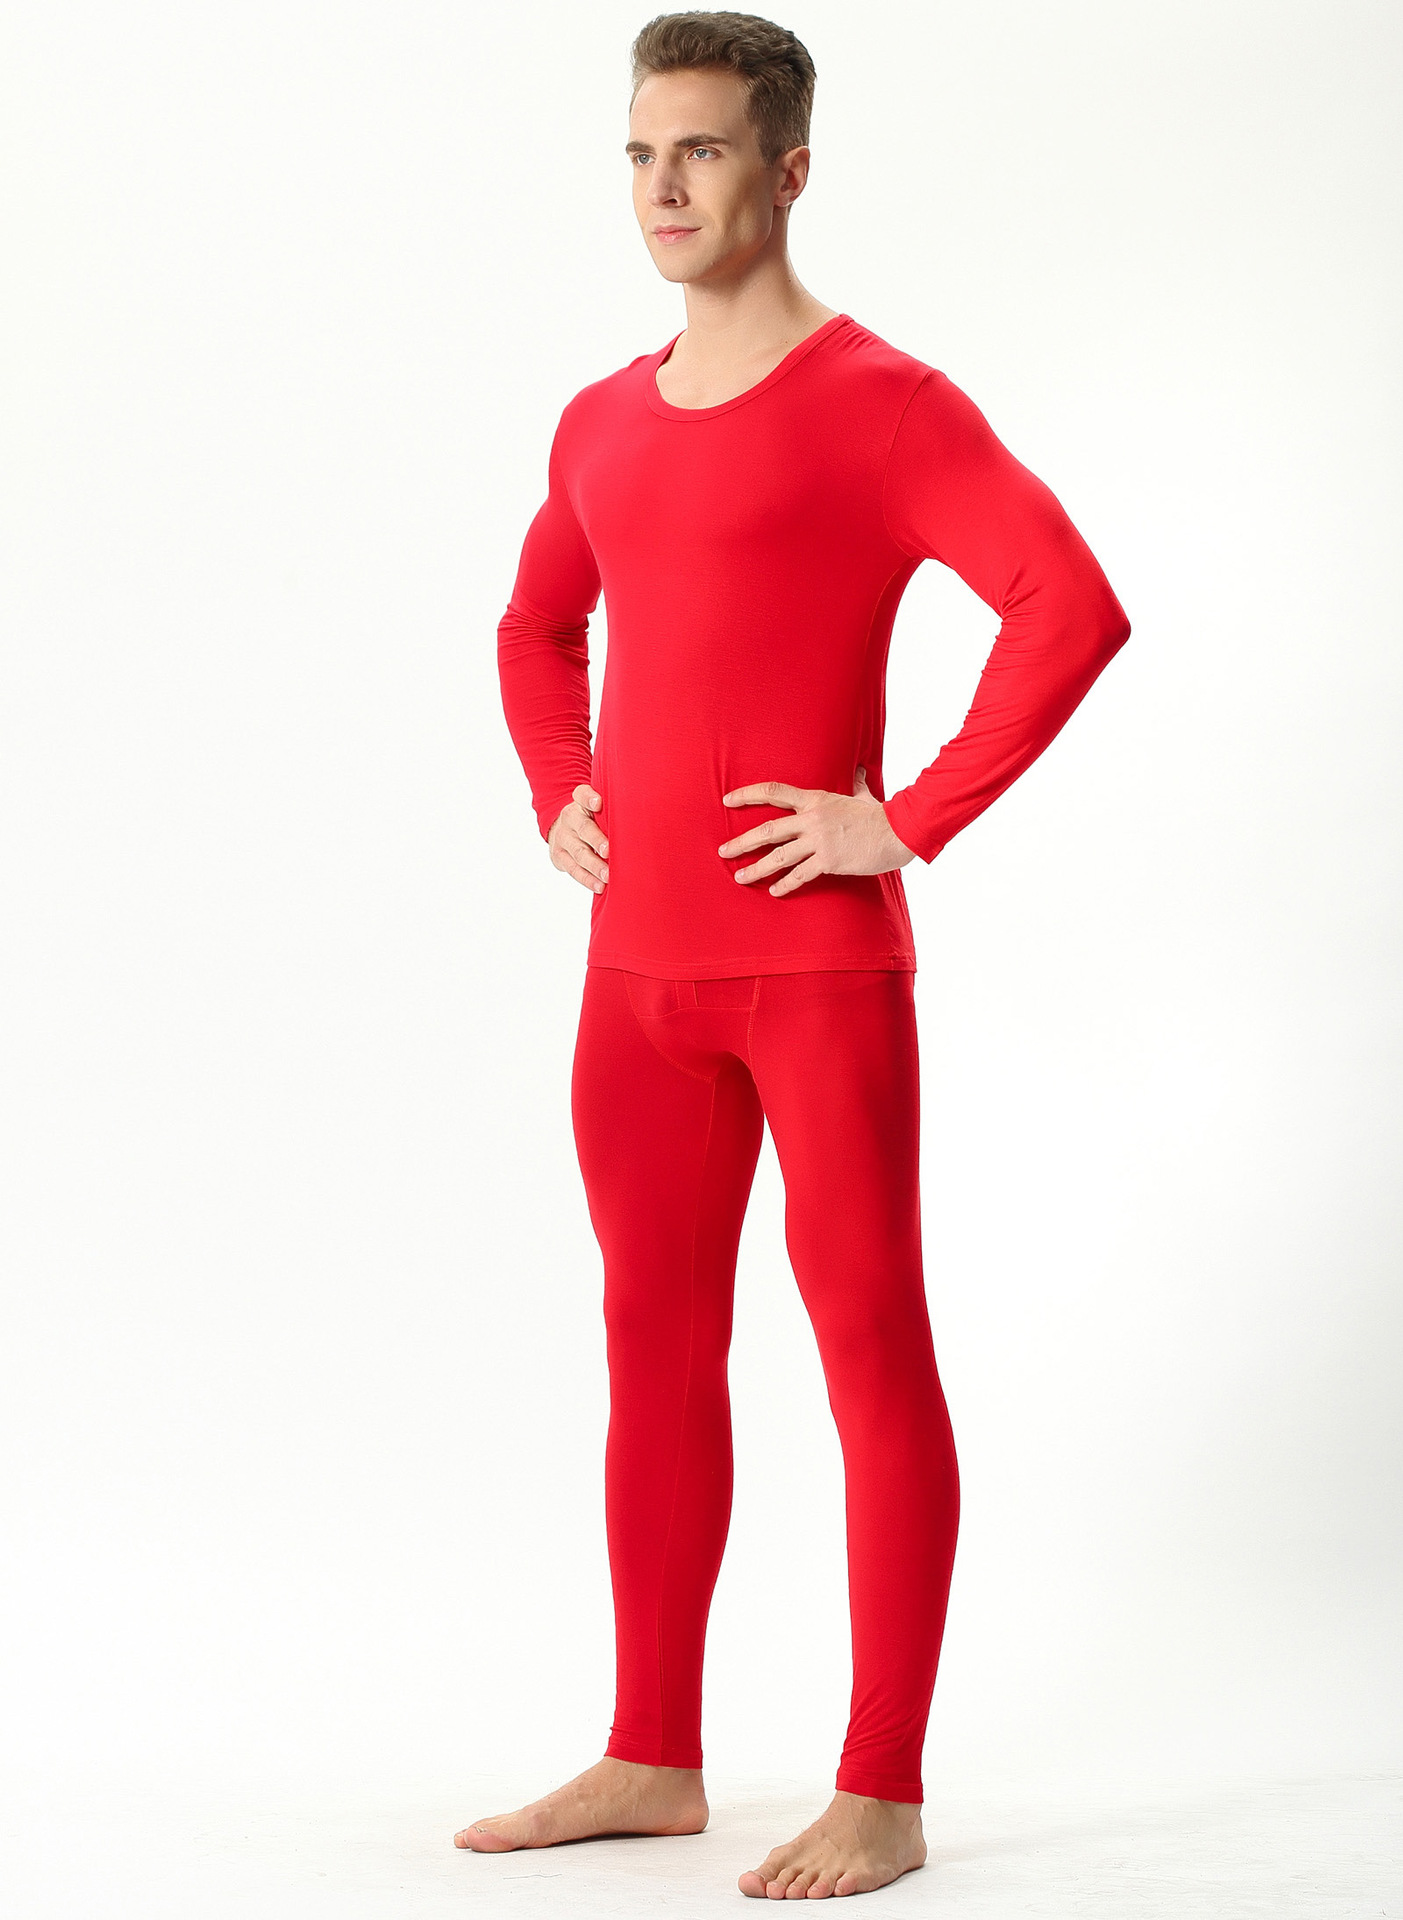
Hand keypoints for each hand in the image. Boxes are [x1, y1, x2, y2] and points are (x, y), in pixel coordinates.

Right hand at [549, 783, 608, 893]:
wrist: (563, 830)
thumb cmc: (593, 819)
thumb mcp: (598, 809)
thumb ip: (614, 808)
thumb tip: (646, 814)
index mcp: (580, 803)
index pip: (581, 795)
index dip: (588, 798)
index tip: (598, 803)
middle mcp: (569, 818)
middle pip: (583, 828)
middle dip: (596, 840)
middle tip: (608, 851)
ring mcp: (563, 838)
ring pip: (579, 853)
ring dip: (594, 865)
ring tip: (608, 875)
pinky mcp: (559, 856)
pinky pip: (574, 870)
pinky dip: (588, 879)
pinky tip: (600, 886)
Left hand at [717, 766, 916, 895]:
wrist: (898, 831)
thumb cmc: (881, 815)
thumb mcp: (863, 796)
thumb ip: (856, 785)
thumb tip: (860, 770)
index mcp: (816, 799)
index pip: (774, 792)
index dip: (748, 794)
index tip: (728, 799)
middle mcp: (812, 818)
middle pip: (768, 829)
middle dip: (743, 841)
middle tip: (724, 851)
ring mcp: (819, 840)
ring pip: (779, 855)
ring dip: (756, 868)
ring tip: (739, 878)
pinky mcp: (829, 860)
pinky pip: (800, 875)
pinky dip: (786, 884)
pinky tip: (775, 891)